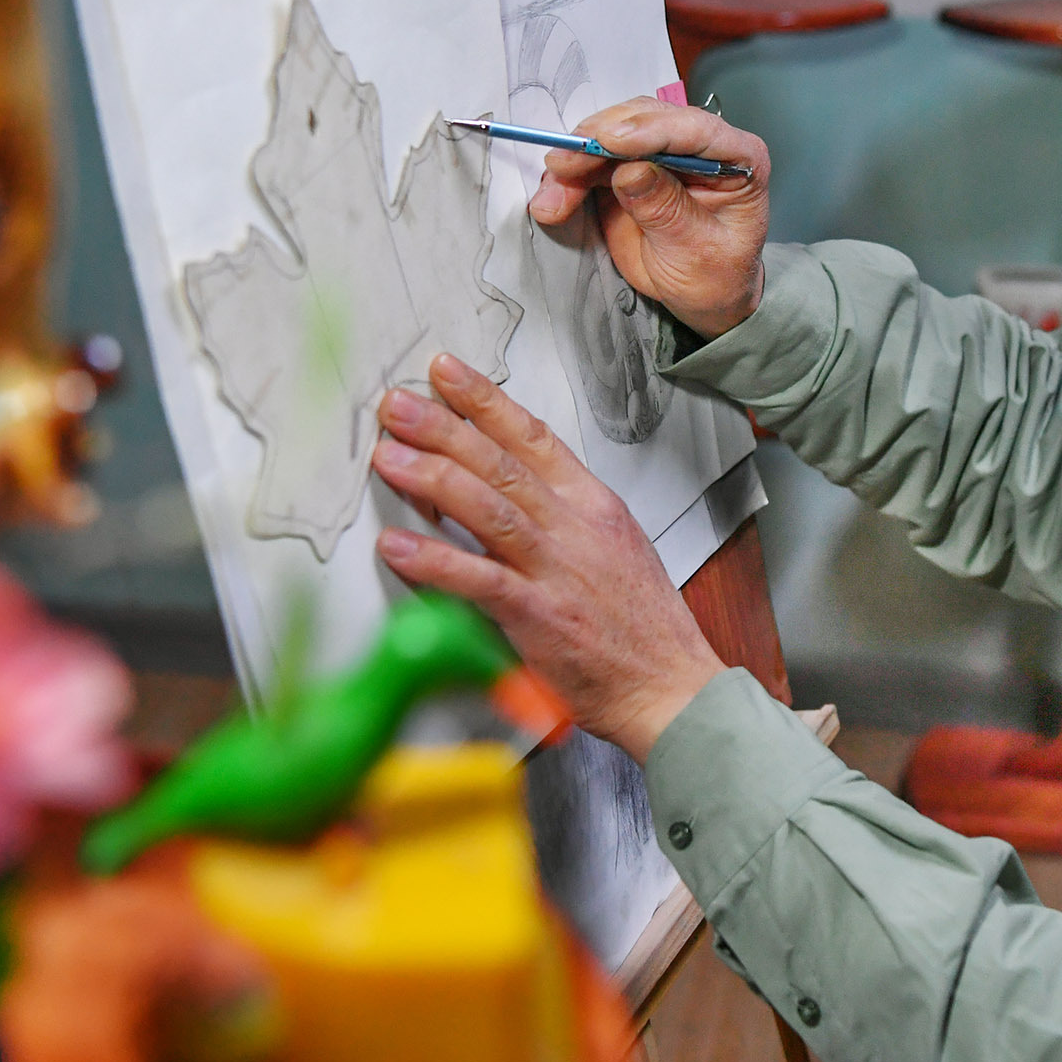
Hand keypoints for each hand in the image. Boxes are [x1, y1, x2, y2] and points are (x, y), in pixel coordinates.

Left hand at [370, 354, 723, 760]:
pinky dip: (433, 561)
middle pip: (501, 462)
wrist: (673, 687)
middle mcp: (575, 527)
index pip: (534, 436)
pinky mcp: (539, 616)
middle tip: (398, 404)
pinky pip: (477, 579)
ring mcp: (557, 569)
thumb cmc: (642, 628)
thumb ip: (561, 519)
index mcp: (594, 505)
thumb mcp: (614, 549)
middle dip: (443, 426)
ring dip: (431, 477)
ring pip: (487, 506)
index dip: (485, 401)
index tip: (447, 374)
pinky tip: (395, 545)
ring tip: (388, 456)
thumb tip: (506, 495)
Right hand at [526, 97, 769, 338]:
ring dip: (575, 162)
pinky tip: (551, 201)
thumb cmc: (716, 276)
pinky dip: (568, 179)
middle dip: (598, 142)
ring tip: (550, 199)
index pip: (695, 130)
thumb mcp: (698, 251)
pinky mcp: (628, 167)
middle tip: (564, 167)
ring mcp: (660, 152)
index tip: (609, 141)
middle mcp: (699, 144)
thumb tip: (631, 171)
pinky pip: (592, 162)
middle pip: (645, 121)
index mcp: (738, 157)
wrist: (703, 296)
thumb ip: (666, 210)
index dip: (650, 131)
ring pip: (610, 136)